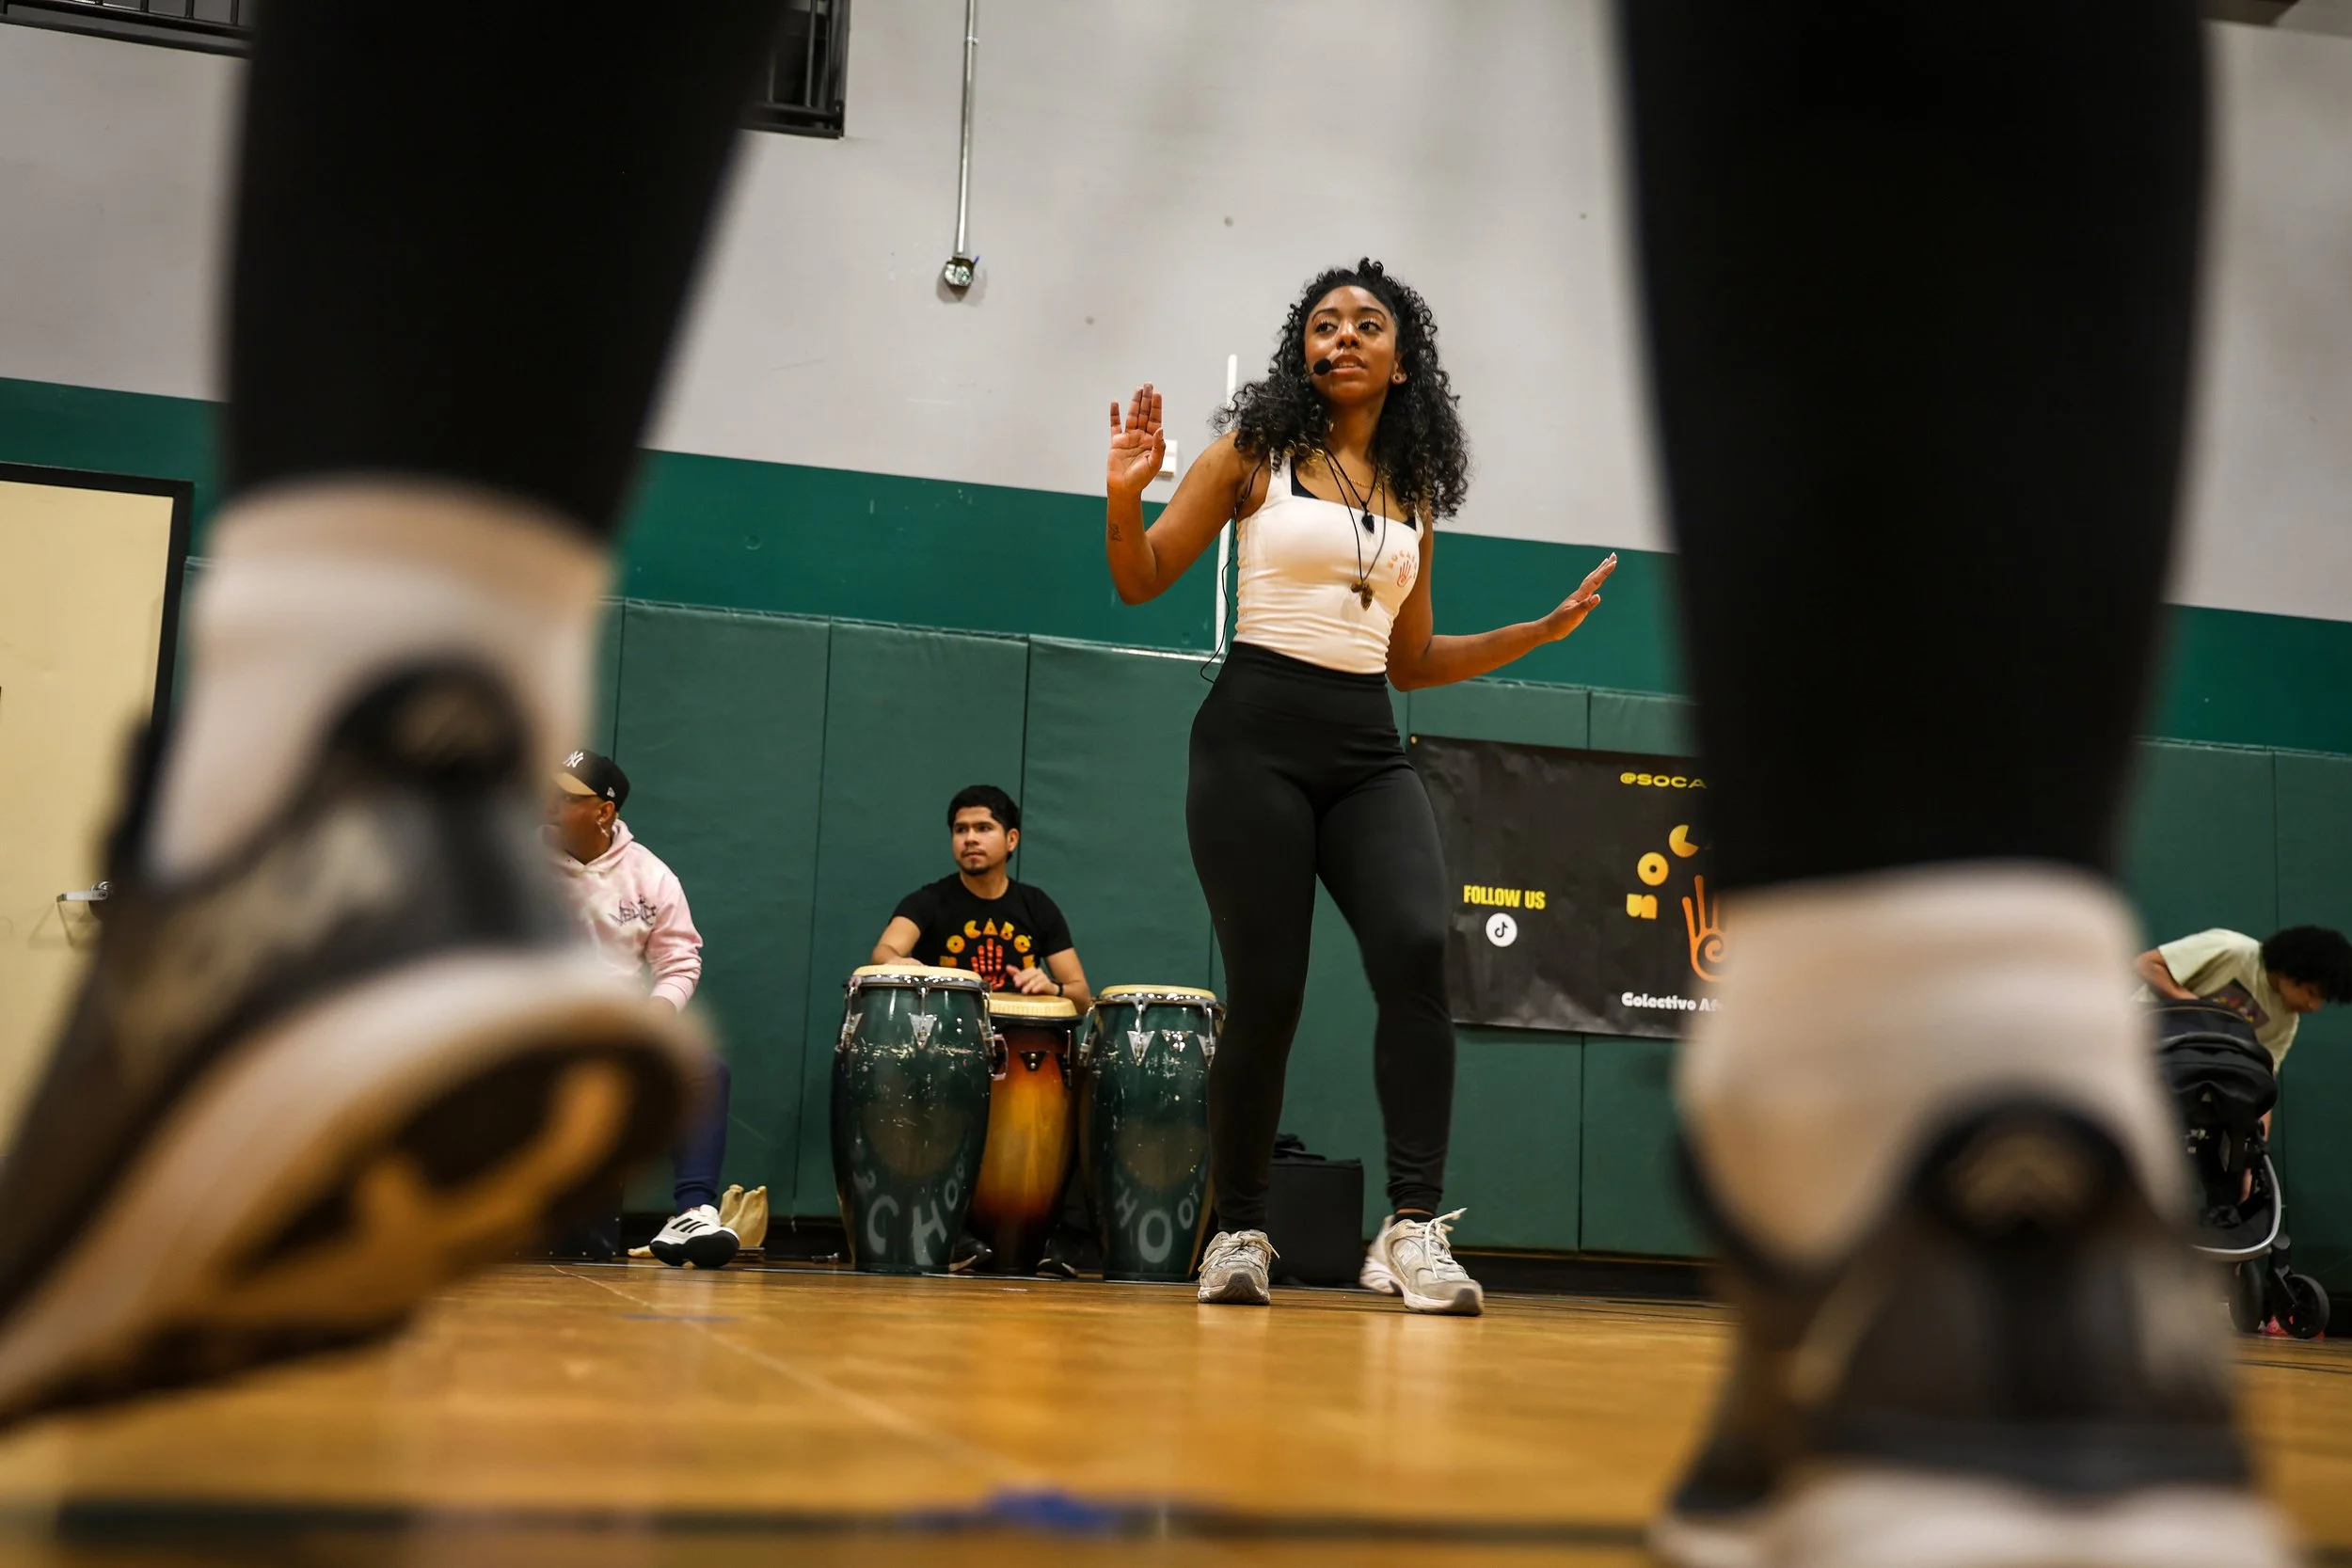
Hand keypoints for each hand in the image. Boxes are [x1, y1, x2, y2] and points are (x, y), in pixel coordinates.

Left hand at [1010, 964, 1055, 995]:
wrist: (1048, 990)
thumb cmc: (1035, 984)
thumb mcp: (1024, 979)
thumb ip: (1016, 974)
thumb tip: (1007, 966)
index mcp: (1033, 970)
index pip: (1026, 971)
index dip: (1020, 975)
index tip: (1014, 979)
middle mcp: (1039, 972)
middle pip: (1031, 974)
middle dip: (1023, 979)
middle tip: (1017, 985)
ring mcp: (1044, 977)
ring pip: (1036, 980)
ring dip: (1029, 985)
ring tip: (1023, 991)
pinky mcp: (1048, 983)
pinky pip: (1043, 984)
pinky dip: (1038, 987)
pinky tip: (1033, 991)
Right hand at [1107, 384, 1166, 500]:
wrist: (1124, 488)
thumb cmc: (1141, 479)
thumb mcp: (1154, 464)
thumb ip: (1158, 447)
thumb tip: (1161, 429)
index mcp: (1152, 441)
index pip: (1155, 420)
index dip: (1156, 407)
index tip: (1157, 394)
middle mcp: (1141, 436)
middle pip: (1144, 414)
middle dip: (1147, 399)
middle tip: (1148, 384)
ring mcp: (1129, 438)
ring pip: (1132, 416)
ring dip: (1135, 402)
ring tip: (1138, 389)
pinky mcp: (1116, 442)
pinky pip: (1115, 425)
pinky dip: (1114, 414)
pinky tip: (1115, 403)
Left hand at [1541, 552, 1616, 641]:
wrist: (1548, 628)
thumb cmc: (1560, 623)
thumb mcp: (1574, 614)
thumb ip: (1585, 605)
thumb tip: (1598, 597)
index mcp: (1580, 595)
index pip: (1595, 581)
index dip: (1605, 572)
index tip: (1614, 562)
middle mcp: (1580, 594)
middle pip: (1594, 576)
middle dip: (1604, 566)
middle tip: (1613, 555)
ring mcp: (1579, 598)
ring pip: (1591, 581)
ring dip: (1599, 572)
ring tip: (1605, 564)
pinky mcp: (1578, 603)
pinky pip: (1589, 590)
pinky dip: (1593, 584)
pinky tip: (1594, 585)